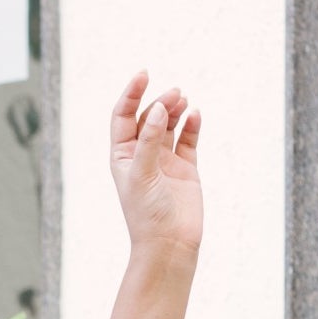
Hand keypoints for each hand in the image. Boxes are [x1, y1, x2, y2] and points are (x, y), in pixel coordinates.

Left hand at [109, 73, 202, 266]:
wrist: (169, 245)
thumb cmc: (147, 214)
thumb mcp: (141, 175)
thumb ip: (148, 141)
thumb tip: (156, 110)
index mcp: (122, 155)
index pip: (123, 116)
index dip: (131, 94)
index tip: (144, 74)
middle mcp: (142, 155)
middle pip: (147, 116)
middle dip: (159, 101)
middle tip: (174, 93)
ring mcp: (164, 160)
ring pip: (168, 125)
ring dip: (175, 109)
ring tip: (183, 99)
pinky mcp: (186, 168)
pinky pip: (188, 139)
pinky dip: (192, 125)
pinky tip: (195, 114)